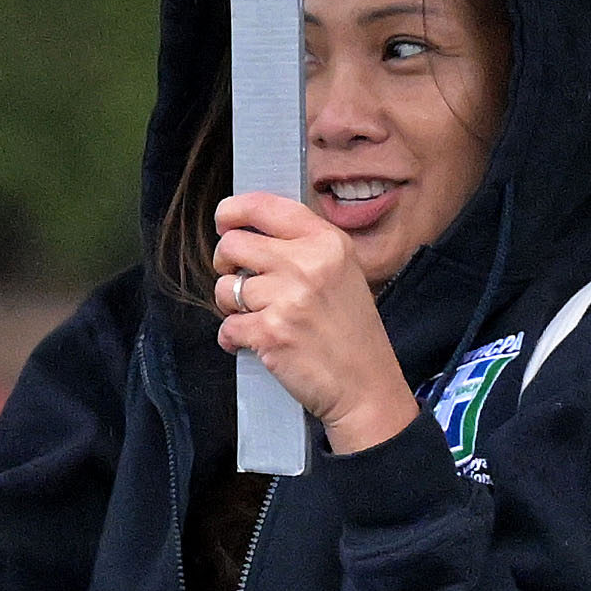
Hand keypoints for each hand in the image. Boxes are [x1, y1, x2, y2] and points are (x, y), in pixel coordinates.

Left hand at [211, 192, 415, 455]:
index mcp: (327, 242)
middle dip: (226, 265)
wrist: (365, 384)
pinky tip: (258, 342)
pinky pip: (227, 326)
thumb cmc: (351, 330)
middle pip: (232, 244)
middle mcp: (308, 263)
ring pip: (224, 287)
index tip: (225, 223)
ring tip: (259, 317)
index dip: (232, 211)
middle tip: (241, 283)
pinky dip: (234, 338)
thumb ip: (303, 246)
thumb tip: (247, 231)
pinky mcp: (271, 332)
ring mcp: (289, 298)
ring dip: (232, 306)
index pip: (264, 206)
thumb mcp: (343, 270)